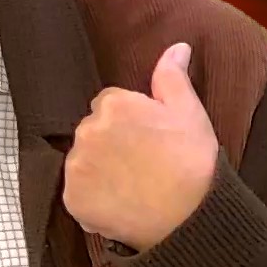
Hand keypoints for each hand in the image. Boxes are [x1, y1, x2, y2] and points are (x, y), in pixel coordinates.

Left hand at [62, 42, 219, 251]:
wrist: (189, 219)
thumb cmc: (193, 163)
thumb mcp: (190, 113)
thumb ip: (172, 77)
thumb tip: (176, 46)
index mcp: (114, 106)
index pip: (110, 105)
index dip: (131, 122)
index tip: (149, 140)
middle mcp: (88, 132)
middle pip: (93, 130)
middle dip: (111, 142)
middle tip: (141, 163)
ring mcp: (77, 167)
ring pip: (83, 160)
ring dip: (99, 168)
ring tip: (131, 185)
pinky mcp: (72, 199)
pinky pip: (78, 191)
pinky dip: (93, 196)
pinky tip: (119, 202)